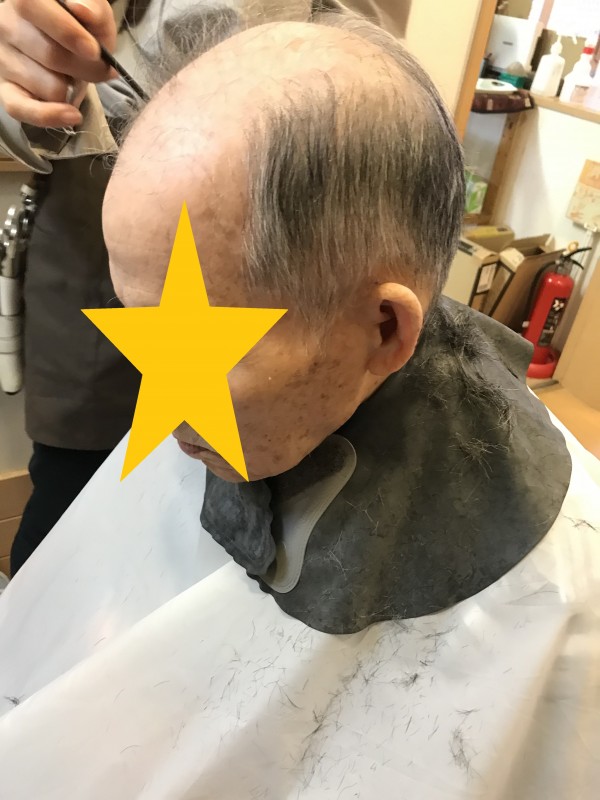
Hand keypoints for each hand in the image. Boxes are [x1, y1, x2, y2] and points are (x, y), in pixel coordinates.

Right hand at [0, 0, 116, 127]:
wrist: (62, 46)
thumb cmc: (79, 26)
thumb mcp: (92, 12)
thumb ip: (93, 8)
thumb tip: (83, 10)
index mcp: (24, 0)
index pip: (33, 8)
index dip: (66, 31)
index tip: (94, 51)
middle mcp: (6, 25)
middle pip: (50, 56)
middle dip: (86, 70)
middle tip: (101, 70)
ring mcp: (3, 59)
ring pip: (48, 87)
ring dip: (72, 89)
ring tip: (72, 76)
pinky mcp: (6, 89)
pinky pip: (21, 109)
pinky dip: (49, 116)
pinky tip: (72, 115)